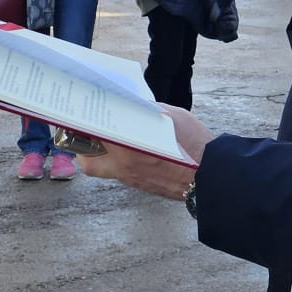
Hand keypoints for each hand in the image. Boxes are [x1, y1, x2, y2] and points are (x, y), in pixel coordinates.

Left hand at [77, 106, 213, 200]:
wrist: (213, 177)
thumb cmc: (195, 146)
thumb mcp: (172, 117)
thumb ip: (149, 110)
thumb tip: (135, 105)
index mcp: (129, 150)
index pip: (94, 137)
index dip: (82, 126)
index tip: (78, 115)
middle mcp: (126, 169)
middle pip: (89, 163)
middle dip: (83, 148)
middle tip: (88, 132)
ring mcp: (134, 180)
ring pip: (104, 170)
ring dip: (100, 155)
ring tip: (108, 137)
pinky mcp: (143, 186)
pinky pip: (121, 173)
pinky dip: (119, 161)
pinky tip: (130, 148)